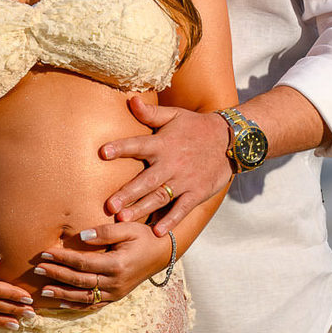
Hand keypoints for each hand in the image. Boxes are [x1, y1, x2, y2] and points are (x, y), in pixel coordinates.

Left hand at [31, 222, 171, 305]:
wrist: (161, 253)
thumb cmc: (143, 236)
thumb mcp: (127, 228)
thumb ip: (104, 231)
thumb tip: (80, 237)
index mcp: (117, 264)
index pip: (83, 263)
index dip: (63, 259)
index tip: (45, 253)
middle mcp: (115, 283)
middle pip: (80, 281)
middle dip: (57, 275)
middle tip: (37, 269)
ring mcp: (115, 293)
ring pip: (84, 298)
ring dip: (62, 293)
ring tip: (44, 290)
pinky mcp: (115, 298)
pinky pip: (93, 305)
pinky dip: (75, 305)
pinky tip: (61, 302)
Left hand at [100, 99, 231, 233]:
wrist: (229, 140)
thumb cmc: (196, 127)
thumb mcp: (175, 115)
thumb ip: (152, 113)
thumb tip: (131, 100)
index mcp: (163, 143)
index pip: (138, 145)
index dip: (121, 148)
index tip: (102, 153)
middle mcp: (172, 163)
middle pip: (146, 180)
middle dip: (127, 192)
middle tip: (109, 205)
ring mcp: (185, 180)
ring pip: (160, 197)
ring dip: (142, 208)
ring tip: (123, 219)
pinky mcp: (197, 193)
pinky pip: (182, 209)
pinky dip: (171, 220)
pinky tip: (157, 232)